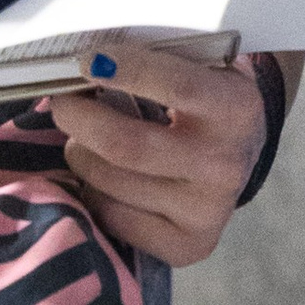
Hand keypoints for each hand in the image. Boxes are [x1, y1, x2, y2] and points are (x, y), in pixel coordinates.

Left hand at [57, 38, 263, 267]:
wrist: (241, 154)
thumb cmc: (206, 99)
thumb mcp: (200, 67)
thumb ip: (157, 58)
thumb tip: (90, 58)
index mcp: (236, 110)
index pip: (176, 86)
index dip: (127, 70)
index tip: (88, 60)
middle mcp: (224, 165)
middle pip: (125, 145)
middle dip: (79, 119)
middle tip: (63, 102)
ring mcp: (206, 211)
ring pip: (109, 183)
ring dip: (82, 155)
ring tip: (86, 138)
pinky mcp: (187, 246)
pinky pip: (113, 218)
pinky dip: (93, 192)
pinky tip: (104, 175)